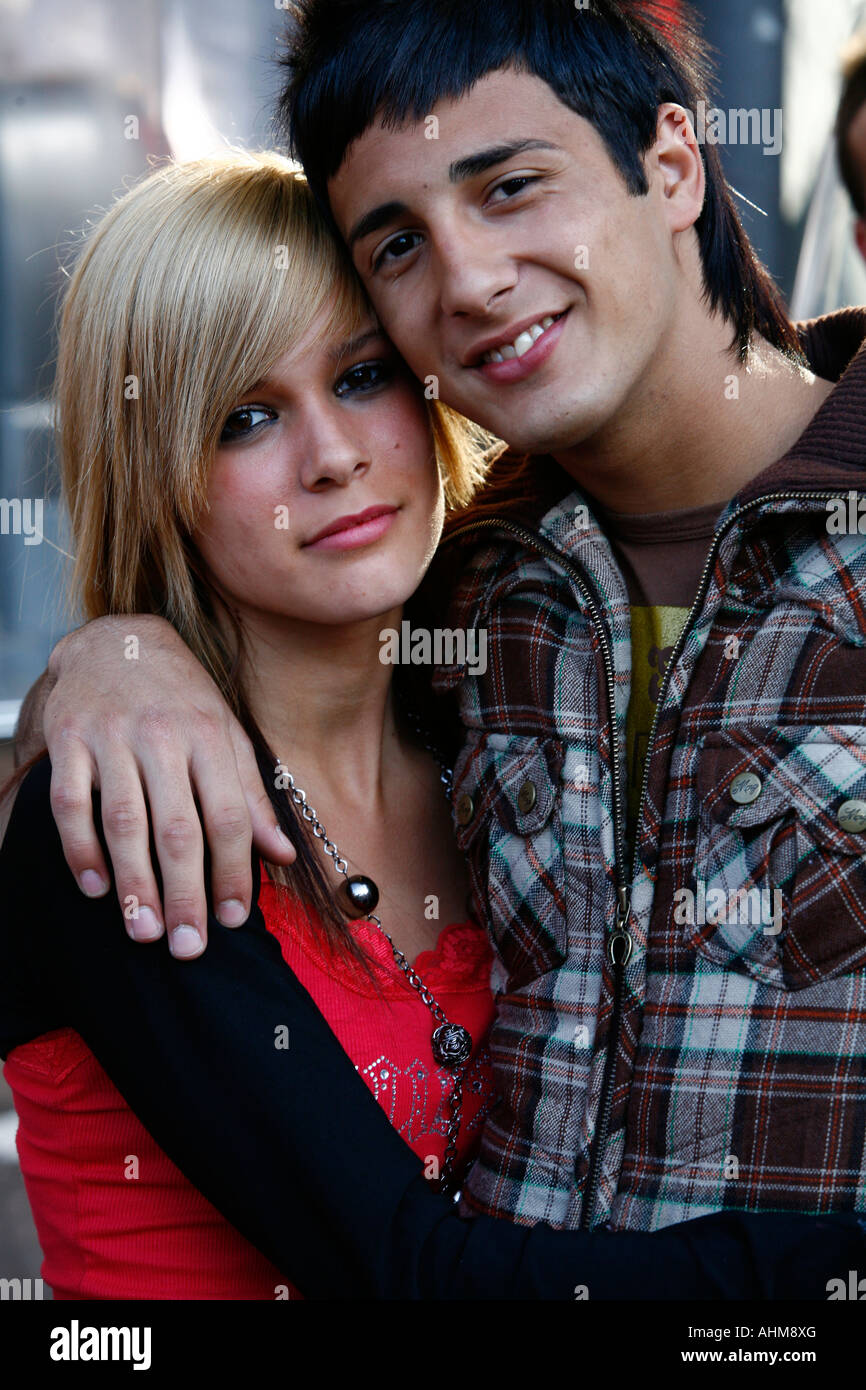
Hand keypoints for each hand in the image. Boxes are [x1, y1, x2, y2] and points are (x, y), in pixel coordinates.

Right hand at [42, 615, 294, 957]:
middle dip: (185, 892)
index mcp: (210, 736)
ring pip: (124, 822)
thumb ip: (252, 796)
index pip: (228, 815)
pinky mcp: (68, 739)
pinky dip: (80, 849)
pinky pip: (71, 804)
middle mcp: (163, 736)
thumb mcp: (227, 734)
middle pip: (177, 827)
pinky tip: (96, 887)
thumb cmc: (181, 697)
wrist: (115, 639)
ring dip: (135, 883)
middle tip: (189, 946)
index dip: (232, 871)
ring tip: (145, 931)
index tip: (233, 918)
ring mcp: (111, 737)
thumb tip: (281, 855)